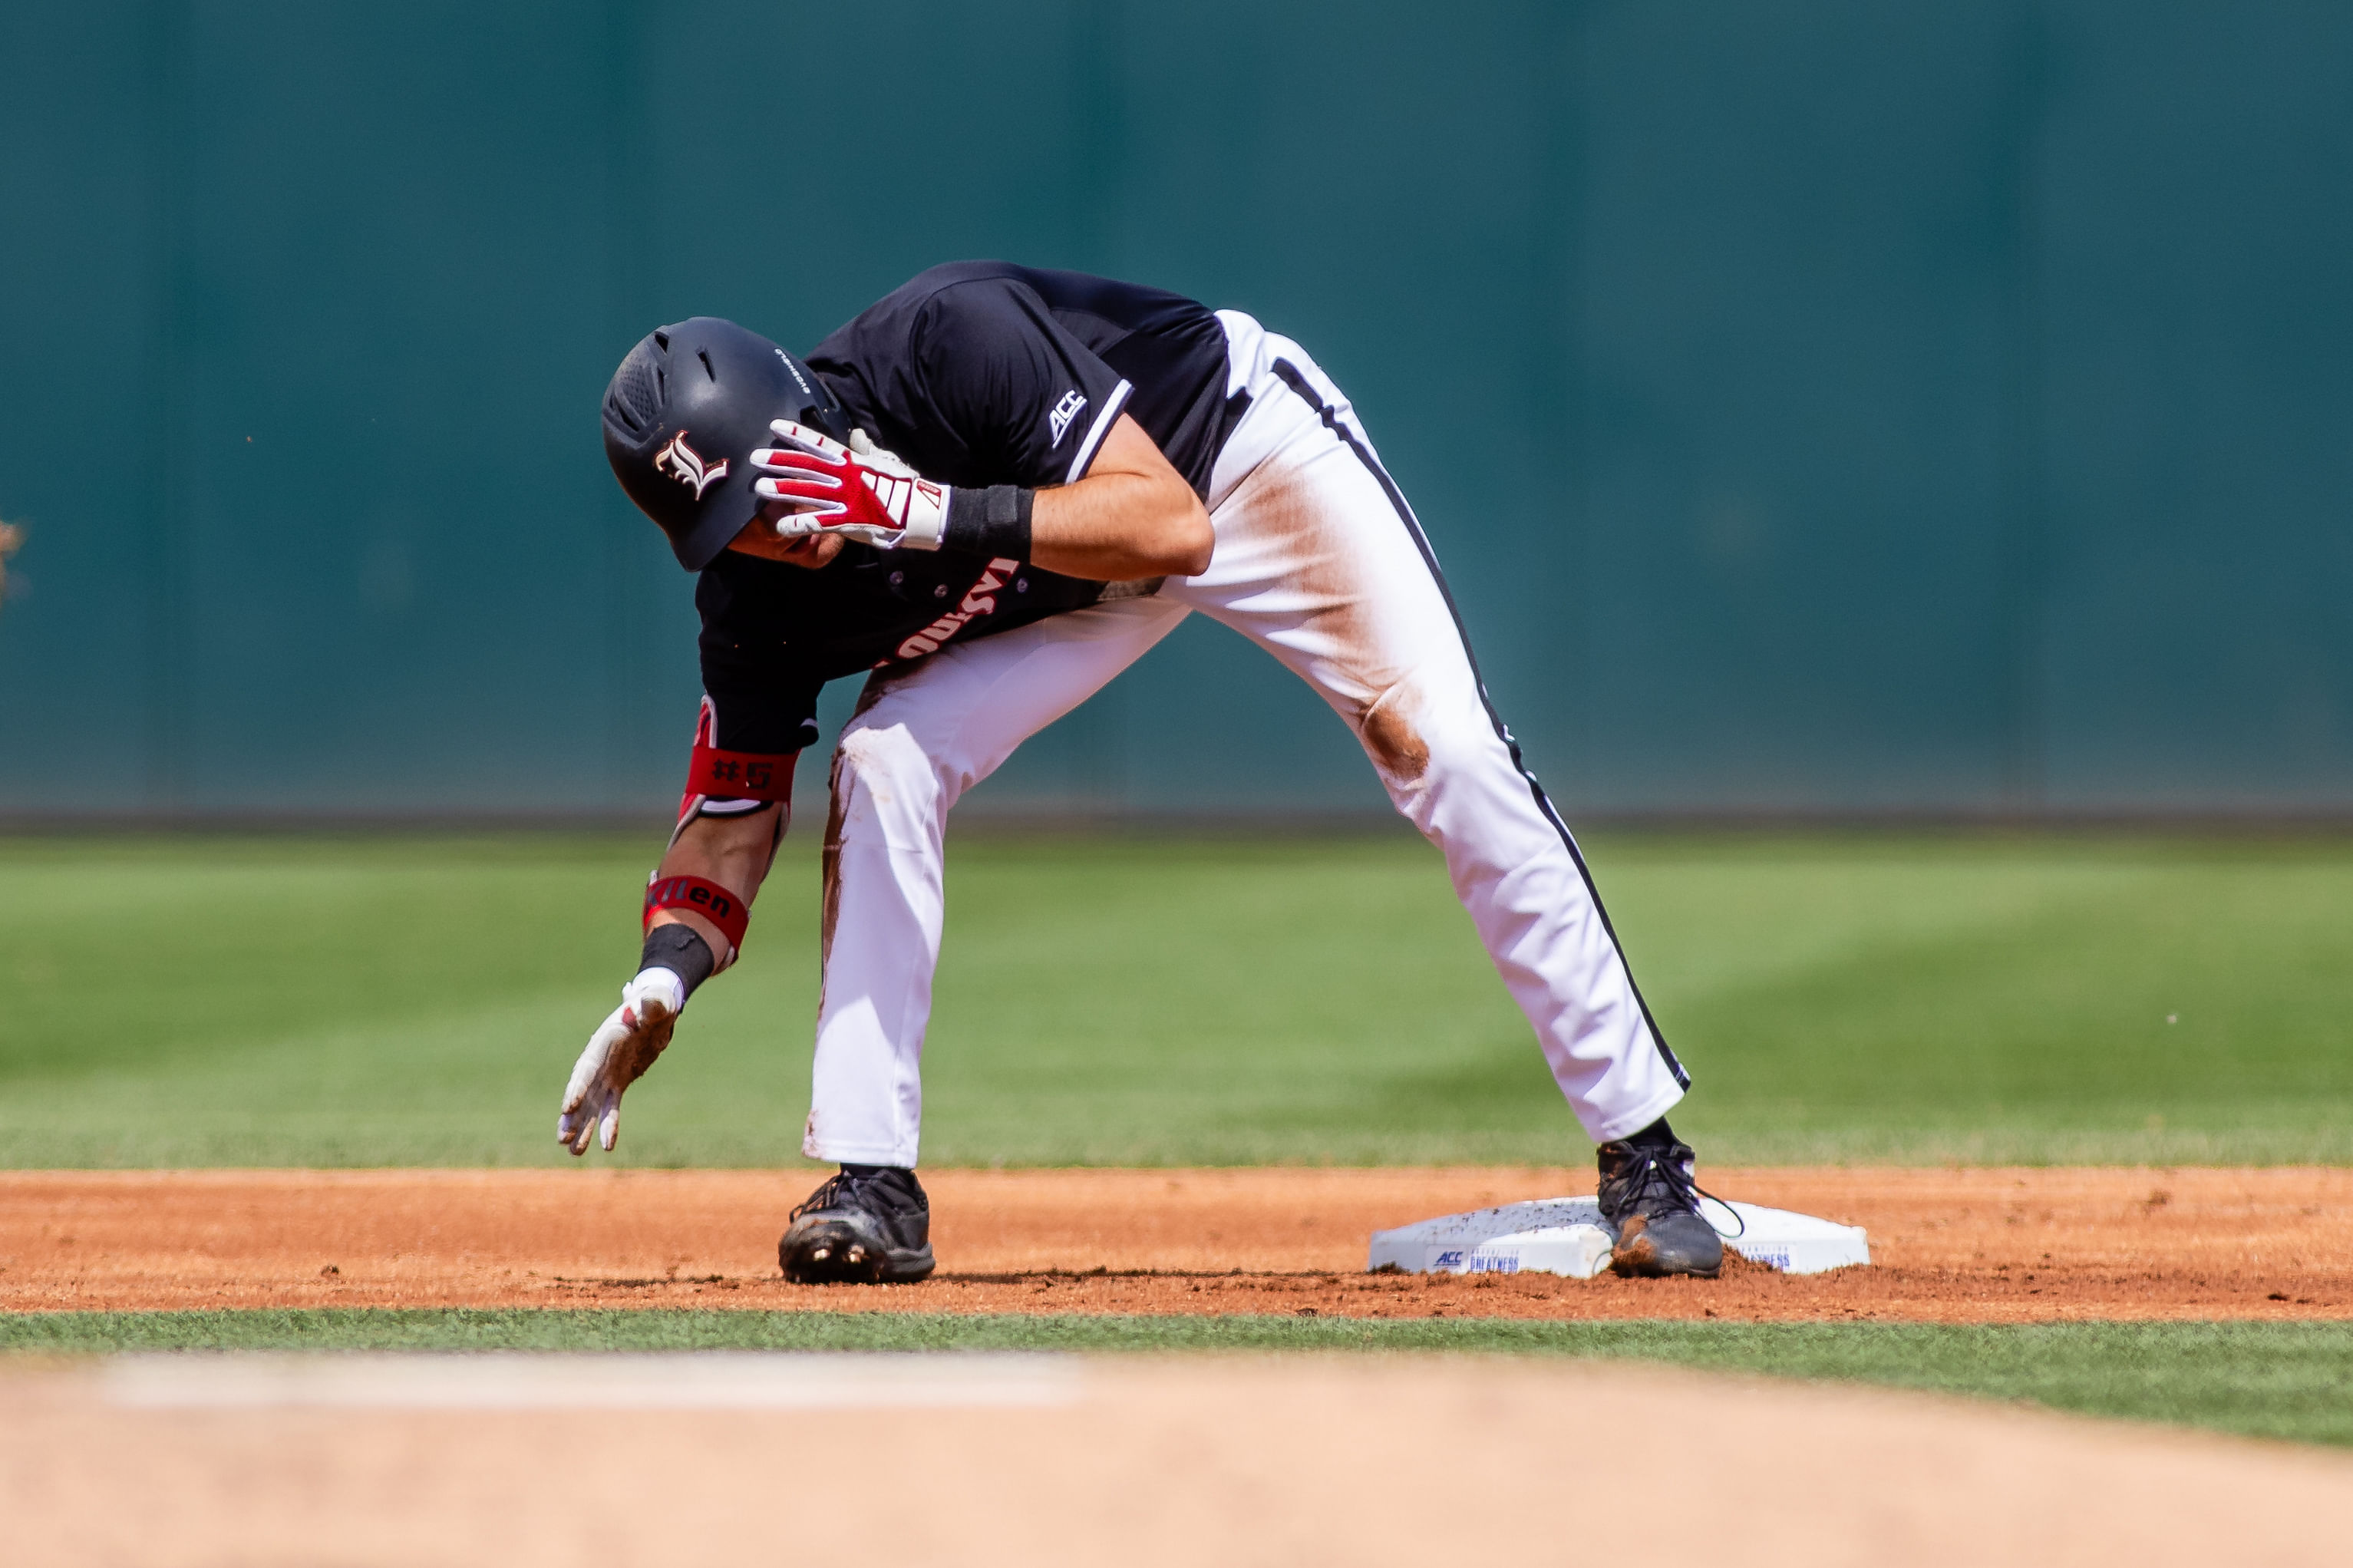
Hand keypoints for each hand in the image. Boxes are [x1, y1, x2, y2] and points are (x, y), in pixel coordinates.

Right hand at [557, 968, 687, 1154]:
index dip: (576, 1087)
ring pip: (590, 1105)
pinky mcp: (617, 1084)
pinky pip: (610, 1108)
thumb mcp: (658, 1003)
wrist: (658, 1012)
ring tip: (574, 1152)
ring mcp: (607, 1074)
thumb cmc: (657, 1004)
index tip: (568, 1108)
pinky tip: (606, 1146)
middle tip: (562, 1138)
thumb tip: (649, 999)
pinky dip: (608, 1126)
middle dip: (572, 1116)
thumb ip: (652, 1005)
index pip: (586, 1068)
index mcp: (604, 1041)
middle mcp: (600, 1061)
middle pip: (581, 1092)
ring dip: (582, 1128)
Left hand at [749, 421, 947, 549]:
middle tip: (755, 457)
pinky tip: (780, 525)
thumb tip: (856, 435)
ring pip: (808, 492)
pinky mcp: (849, 522)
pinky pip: (820, 522)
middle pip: (807, 466)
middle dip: (780, 461)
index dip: (796, 435)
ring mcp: (846, 499)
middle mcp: (846, 477)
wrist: (921, 512)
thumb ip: (866, 450)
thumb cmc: (905, 486)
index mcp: (853, 461)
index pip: (819, 444)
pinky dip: (799, 523)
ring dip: (782, 489)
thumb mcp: (886, 462)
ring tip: (760, 486)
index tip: (774, 426)